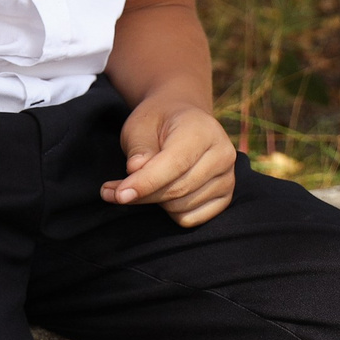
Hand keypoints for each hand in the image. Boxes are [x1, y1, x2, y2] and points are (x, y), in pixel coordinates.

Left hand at [104, 98, 236, 226]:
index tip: (118, 194)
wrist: (182, 121)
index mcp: (203, 131)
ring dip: (153, 202)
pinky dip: (169, 211)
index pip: (175, 165)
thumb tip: (136, 171)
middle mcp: (223, 155)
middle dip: (141, 194)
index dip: (145, 182)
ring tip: (136, 186)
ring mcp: (228, 178)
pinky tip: (160, 192)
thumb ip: (139, 148)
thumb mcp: (140, 126)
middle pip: (178, 190)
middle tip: (111, 191)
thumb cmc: (158, 123)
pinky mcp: (224, 197)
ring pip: (182, 207)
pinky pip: (191, 218)